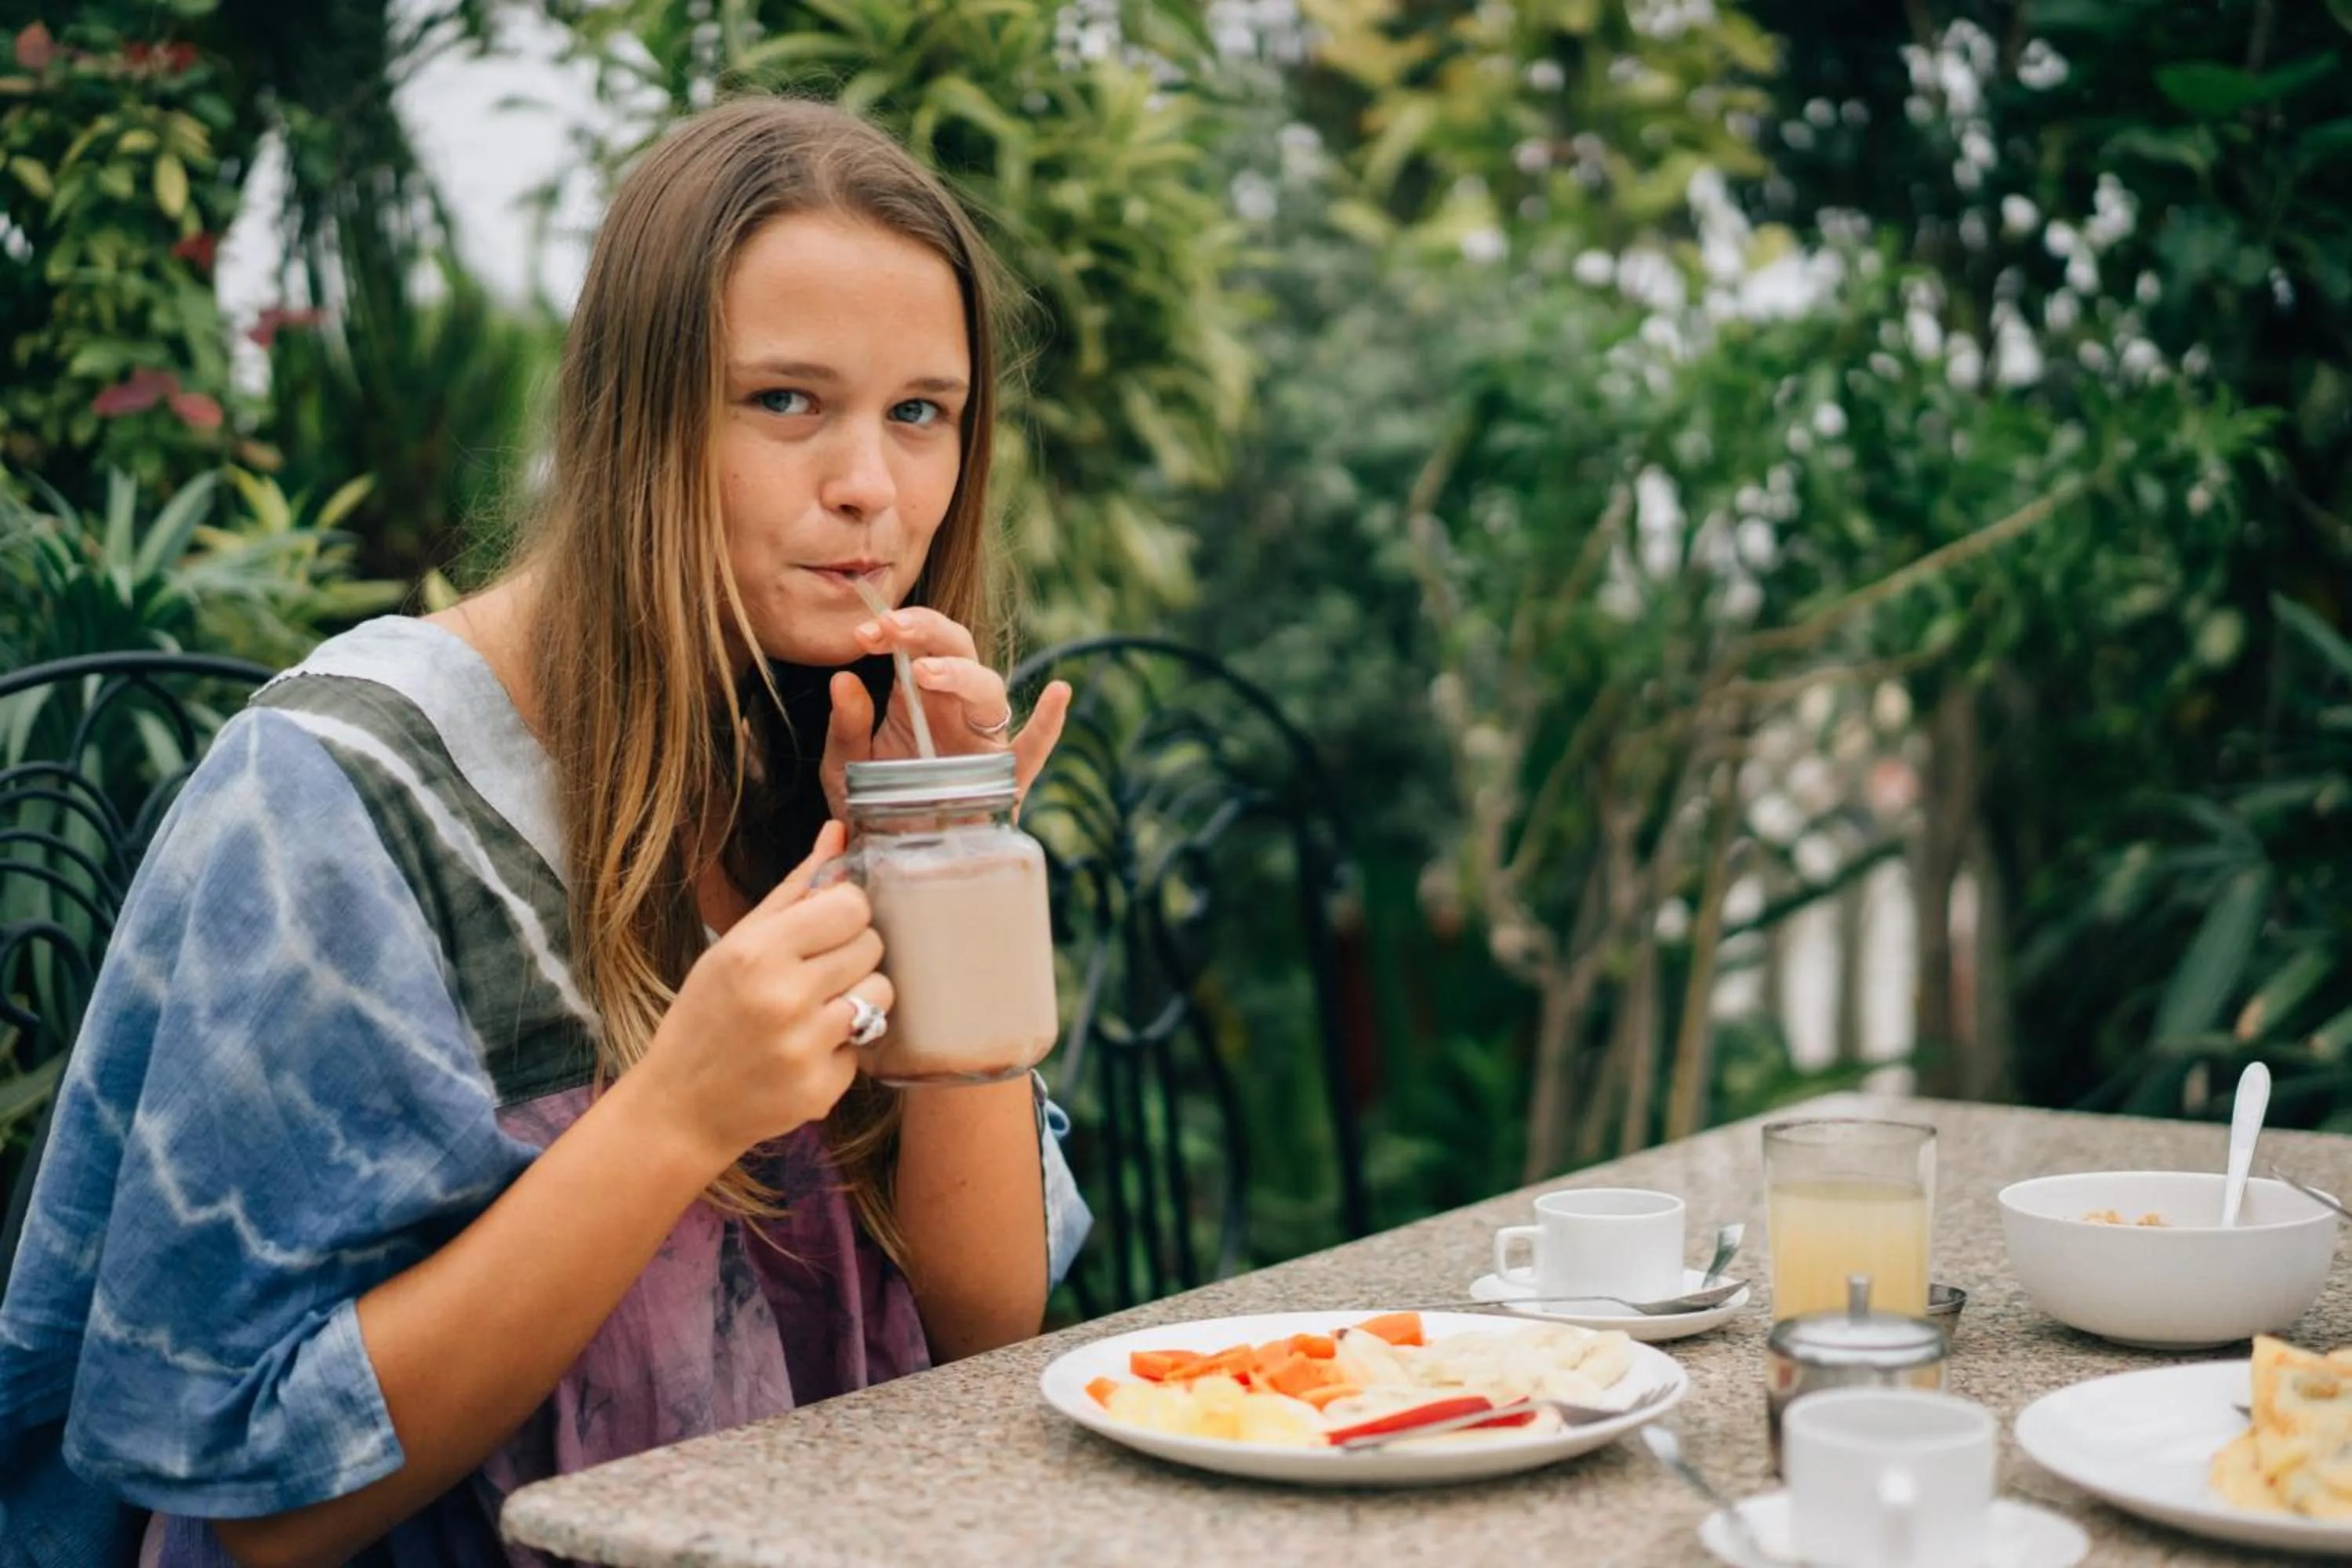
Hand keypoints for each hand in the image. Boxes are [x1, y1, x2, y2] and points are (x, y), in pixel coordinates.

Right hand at [634, 822, 890, 1166]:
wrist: (682, 1105)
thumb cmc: (708, 1014)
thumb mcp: (736, 944)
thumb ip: (794, 890)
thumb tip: (839, 832)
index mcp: (757, 952)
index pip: (852, 906)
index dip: (845, 914)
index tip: (826, 928)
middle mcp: (783, 998)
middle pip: (872, 947)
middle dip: (850, 955)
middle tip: (814, 974)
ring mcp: (804, 1048)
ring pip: (882, 994)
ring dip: (858, 998)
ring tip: (815, 1010)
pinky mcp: (821, 1089)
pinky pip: (867, 1044)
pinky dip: (844, 1045)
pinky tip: (805, 1050)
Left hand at [819, 606, 1071, 820]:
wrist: (888, 862)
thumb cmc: (870, 809)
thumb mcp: (844, 768)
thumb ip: (846, 726)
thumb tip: (842, 679)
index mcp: (917, 697)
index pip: (918, 645)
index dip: (898, 629)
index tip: (866, 631)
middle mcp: (954, 710)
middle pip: (958, 650)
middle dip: (927, 632)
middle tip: (891, 628)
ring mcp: (982, 742)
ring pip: (988, 690)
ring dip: (961, 673)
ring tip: (925, 670)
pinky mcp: (1004, 780)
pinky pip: (1032, 751)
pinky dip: (1049, 725)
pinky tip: (1059, 694)